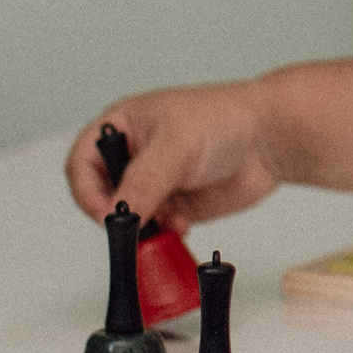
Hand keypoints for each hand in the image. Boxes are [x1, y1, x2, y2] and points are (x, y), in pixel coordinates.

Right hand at [63, 82, 279, 229]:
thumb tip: (118, 212)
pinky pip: (156, 229)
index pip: (82, 162)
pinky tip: (183, 225)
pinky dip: (164, 233)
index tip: (105, 213)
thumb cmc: (225, 118)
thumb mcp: (176, 146)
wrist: (270, 138)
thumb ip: (143, 181)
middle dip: (117, 214)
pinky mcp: (176, 204)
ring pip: (129, 217)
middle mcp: (134, 155)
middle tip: (134, 227)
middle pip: (102, 195)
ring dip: (142, 227)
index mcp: (123, 126)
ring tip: (167, 222)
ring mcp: (155, 182)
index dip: (87, 190)